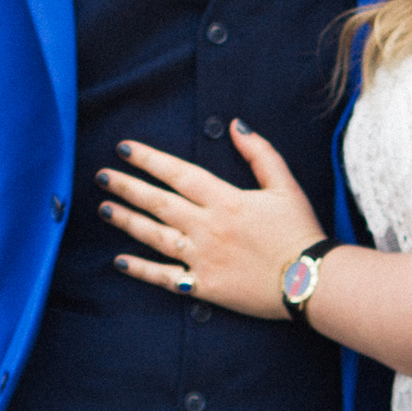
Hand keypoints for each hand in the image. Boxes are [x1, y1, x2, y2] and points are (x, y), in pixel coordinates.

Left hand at [98, 123, 318, 322]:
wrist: (310, 281)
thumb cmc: (300, 232)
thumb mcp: (285, 186)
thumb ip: (260, 154)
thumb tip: (236, 124)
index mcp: (226, 200)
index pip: (178, 174)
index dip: (149, 160)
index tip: (124, 149)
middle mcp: (208, 227)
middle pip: (159, 203)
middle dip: (127, 187)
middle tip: (101, 177)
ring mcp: (202, 258)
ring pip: (155, 237)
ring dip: (127, 221)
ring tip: (104, 209)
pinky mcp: (204, 286)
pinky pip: (166, 277)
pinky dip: (141, 270)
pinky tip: (120, 261)